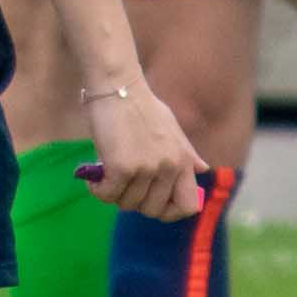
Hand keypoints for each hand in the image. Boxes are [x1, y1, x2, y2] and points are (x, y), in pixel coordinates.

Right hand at [78, 78, 211, 220]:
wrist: (116, 85)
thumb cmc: (141, 104)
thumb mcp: (171, 127)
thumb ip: (186, 152)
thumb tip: (204, 169)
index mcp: (183, 159)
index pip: (188, 206)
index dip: (169, 212)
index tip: (150, 203)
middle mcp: (169, 167)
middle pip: (152, 210)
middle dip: (134, 202)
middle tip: (121, 185)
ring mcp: (146, 168)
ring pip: (127, 203)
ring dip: (112, 193)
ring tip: (105, 175)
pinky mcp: (122, 167)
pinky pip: (108, 195)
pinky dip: (97, 190)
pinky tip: (92, 178)